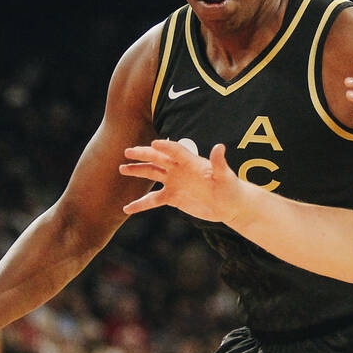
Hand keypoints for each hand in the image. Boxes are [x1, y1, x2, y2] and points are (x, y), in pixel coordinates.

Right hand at [119, 140, 247, 223]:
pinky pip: (153, 199)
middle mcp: (180, 169)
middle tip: (128, 151)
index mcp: (192, 162)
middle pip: (159, 159)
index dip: (166, 147)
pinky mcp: (173, 197)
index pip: (176, 151)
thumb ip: (219, 163)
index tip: (154, 143)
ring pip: (152, 174)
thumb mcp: (226, 177)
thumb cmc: (231, 189)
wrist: (230, 205)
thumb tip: (219, 147)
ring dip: (138, 171)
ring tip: (121, 168)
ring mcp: (174, 182)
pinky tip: (126, 208)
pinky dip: (140, 203)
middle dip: (143, 154)